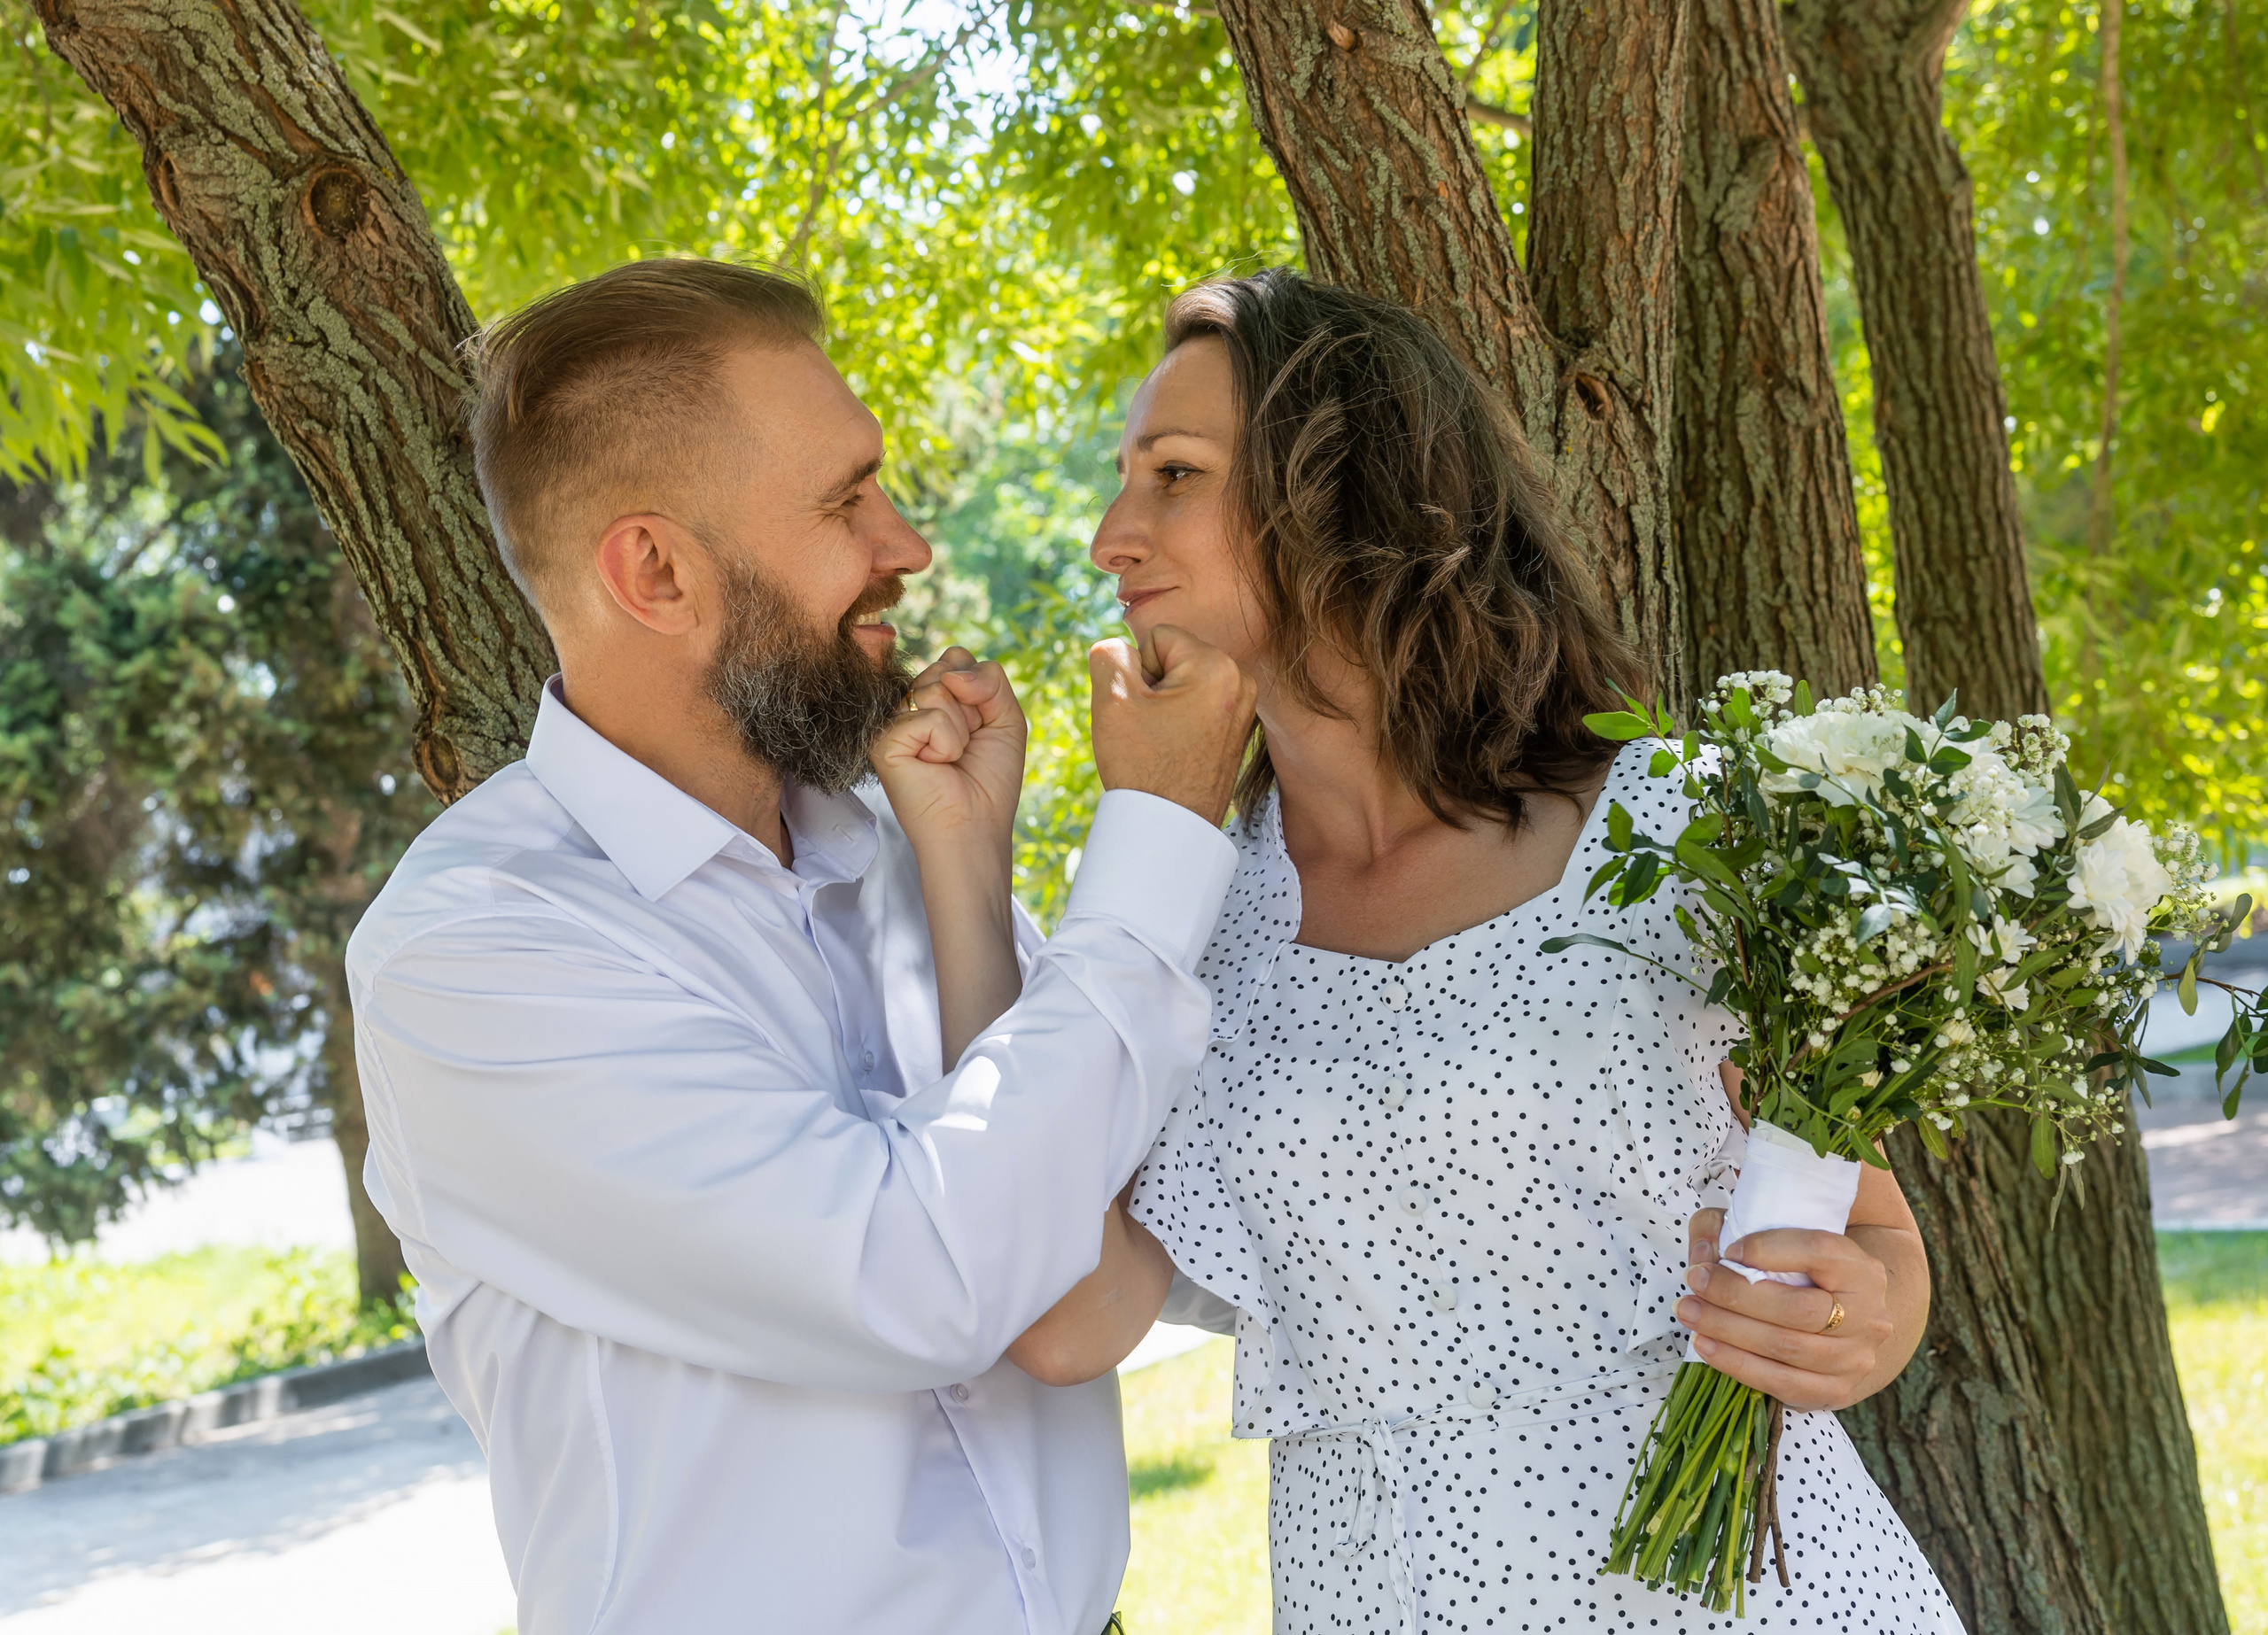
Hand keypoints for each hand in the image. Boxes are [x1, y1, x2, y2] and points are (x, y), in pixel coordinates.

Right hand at [869, 647, 1026, 859]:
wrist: (974, 826)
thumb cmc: (989, 781)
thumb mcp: (1007, 719)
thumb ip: (991, 679)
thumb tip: (953, 673)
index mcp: (934, 699)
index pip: (956, 657)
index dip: (979, 689)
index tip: (979, 727)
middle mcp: (910, 706)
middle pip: (946, 668)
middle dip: (971, 709)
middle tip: (965, 746)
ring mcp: (893, 722)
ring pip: (937, 689)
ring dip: (960, 730)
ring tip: (950, 758)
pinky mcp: (884, 741)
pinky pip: (931, 717)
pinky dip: (947, 744)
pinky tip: (935, 765)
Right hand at [1089, 625, 1256, 826]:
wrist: (1169, 828)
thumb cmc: (1143, 767)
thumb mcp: (1113, 700)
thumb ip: (1109, 654)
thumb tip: (1119, 648)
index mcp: (1217, 666)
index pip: (1157, 637)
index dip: (1138, 671)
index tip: (1146, 712)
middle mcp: (1241, 680)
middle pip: (1173, 656)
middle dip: (1154, 686)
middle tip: (1154, 730)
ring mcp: (1245, 705)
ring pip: (1183, 680)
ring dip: (1165, 703)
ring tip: (1165, 740)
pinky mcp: (1239, 725)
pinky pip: (1197, 701)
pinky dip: (1181, 718)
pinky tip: (1177, 748)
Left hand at [1677, 1210, 1895, 1411]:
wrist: (1847, 1319)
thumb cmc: (1802, 1272)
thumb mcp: (1775, 1236)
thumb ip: (1730, 1229)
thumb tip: (1704, 1256)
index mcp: (1860, 1268)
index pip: (1818, 1250)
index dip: (1769, 1248)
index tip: (1728, 1248)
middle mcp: (1867, 1315)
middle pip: (1797, 1309)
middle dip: (1736, 1295)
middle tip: (1695, 1282)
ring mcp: (1855, 1358)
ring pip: (1786, 1348)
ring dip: (1727, 1331)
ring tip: (1689, 1313)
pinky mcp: (1836, 1391)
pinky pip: (1782, 1384)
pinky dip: (1738, 1365)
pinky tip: (1707, 1346)